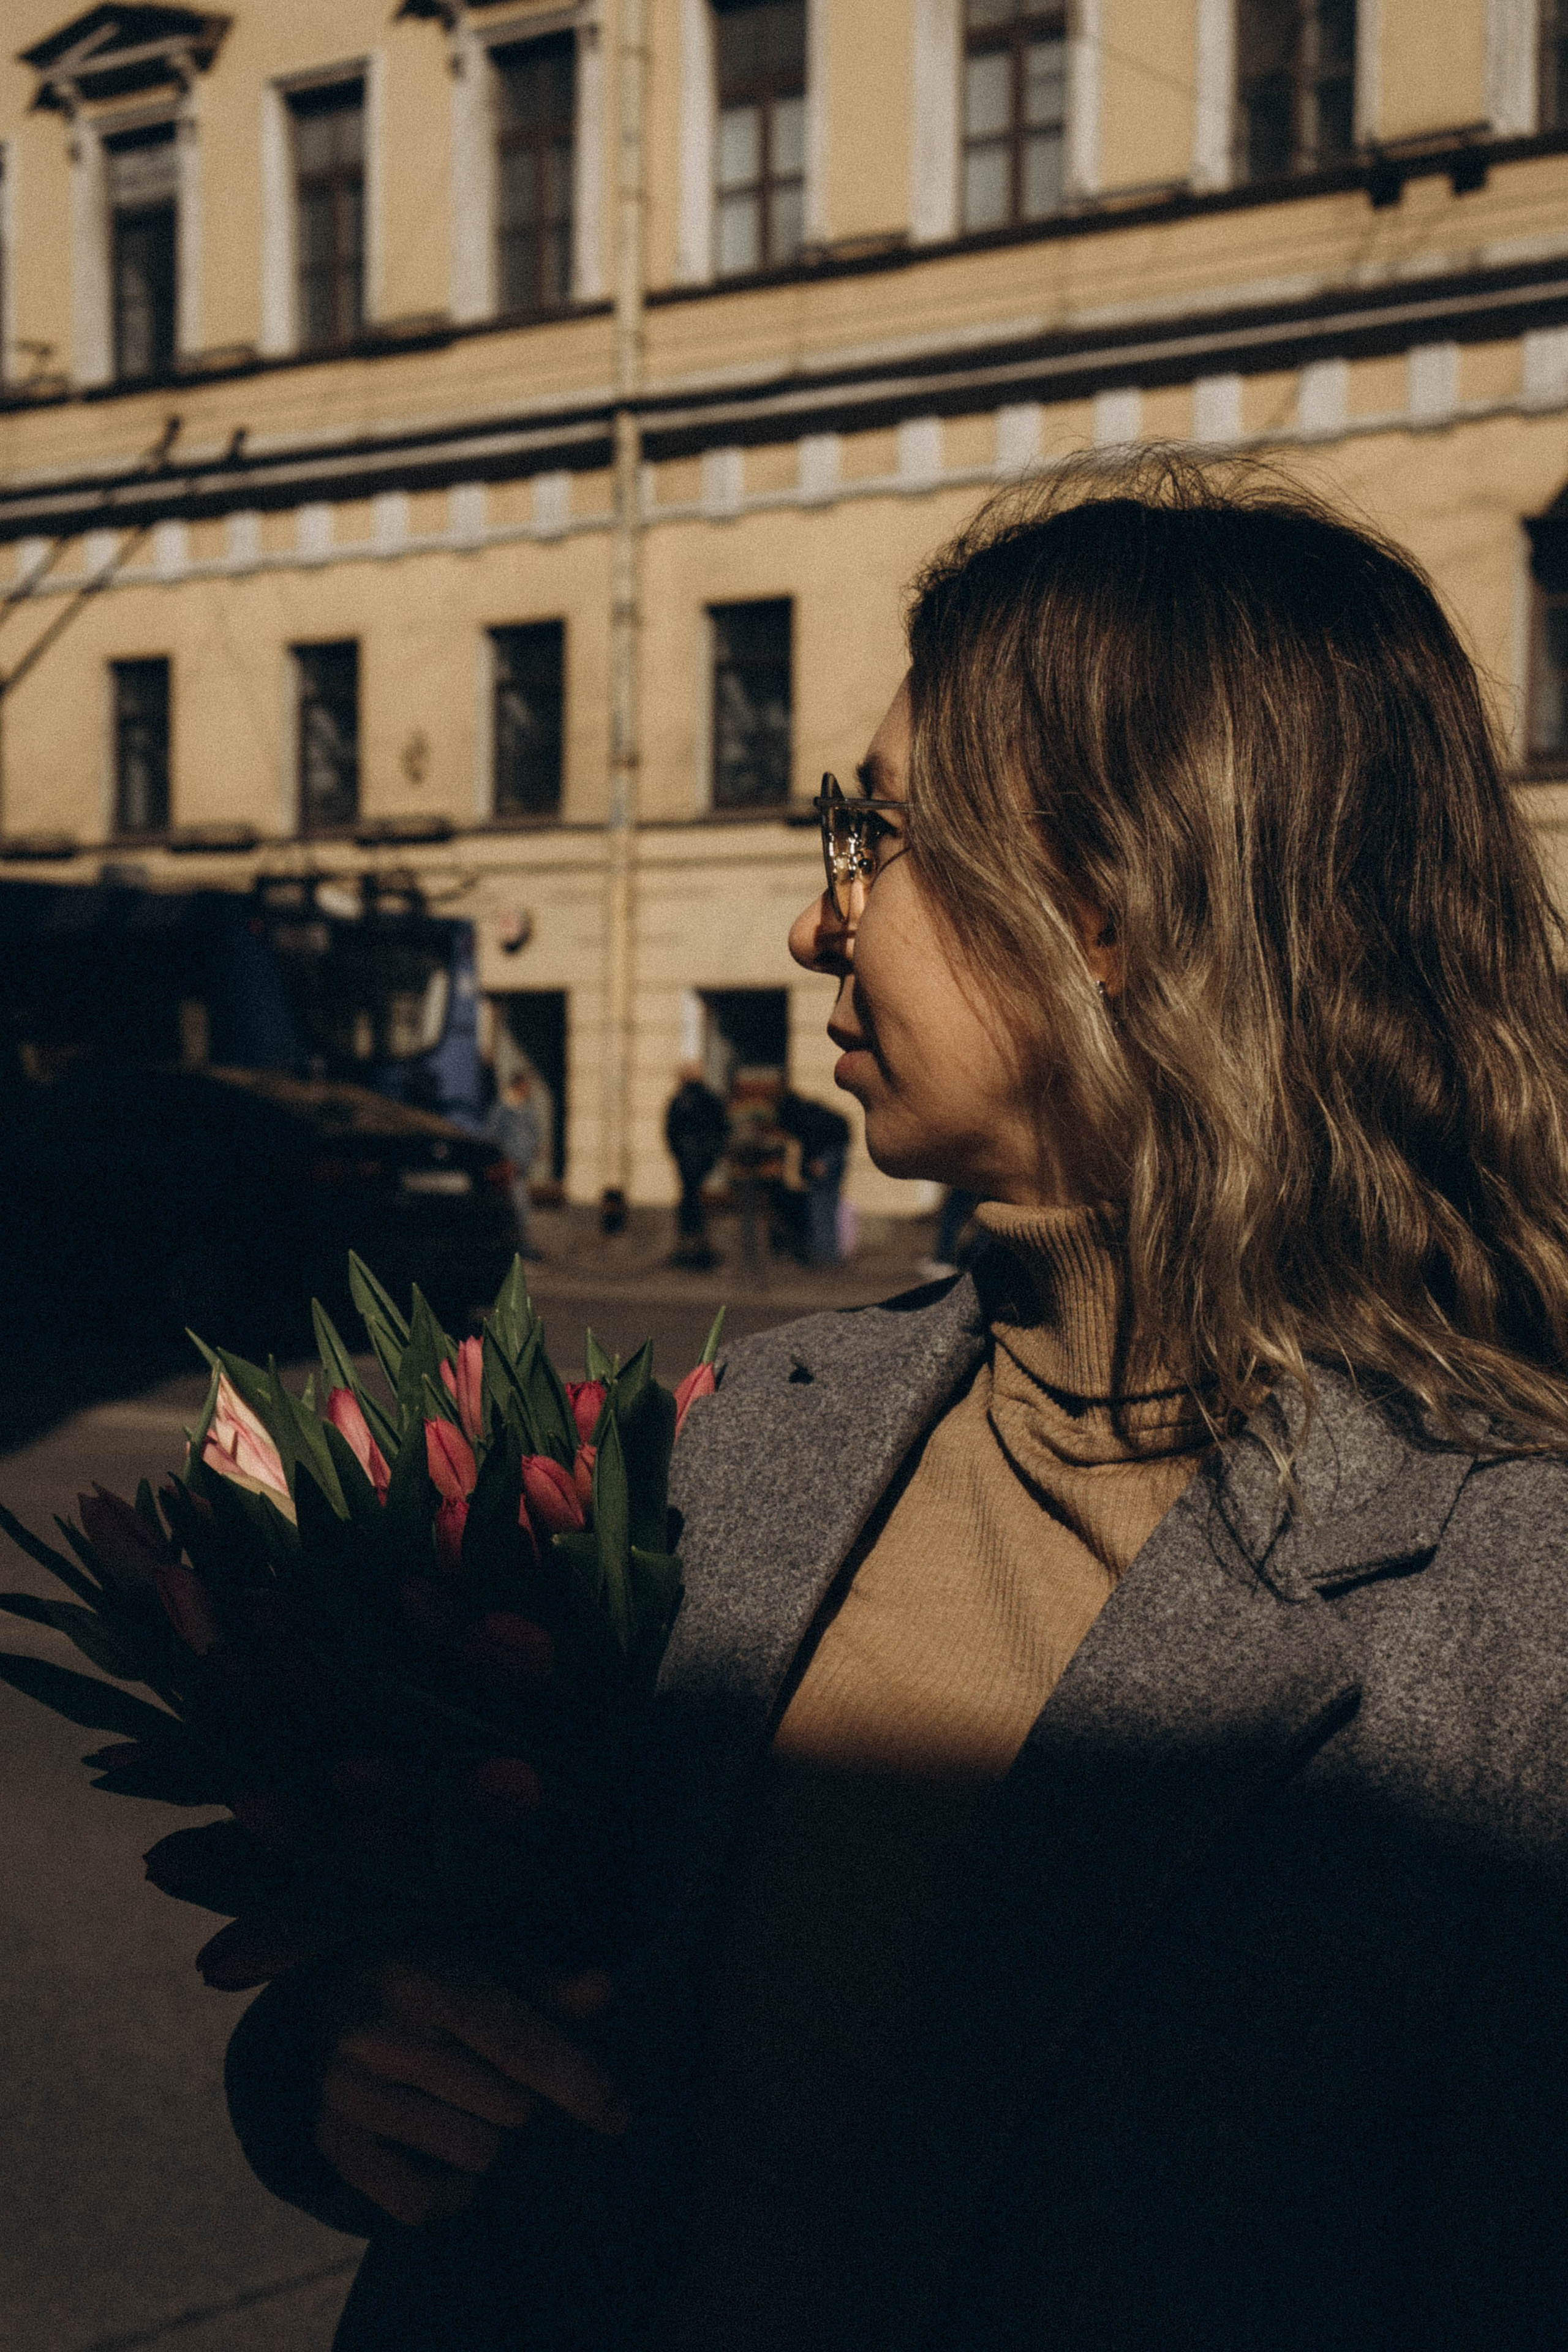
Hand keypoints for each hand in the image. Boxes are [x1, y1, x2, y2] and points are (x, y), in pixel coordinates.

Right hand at [315, 1954, 627, 2227]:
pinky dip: (448, 2187)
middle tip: (499, 2078)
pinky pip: (422, 2205)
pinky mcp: (333, 2146)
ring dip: (489, 2137)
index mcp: (427, 1982)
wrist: (329, 1994)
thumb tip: (604, 1989)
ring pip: (475, 2155)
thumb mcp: (490, 1963)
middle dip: (525, 2100)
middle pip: (510, 2110)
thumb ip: (550, 1986)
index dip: (580, 2084)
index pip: (519, 2047)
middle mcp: (380, 2038)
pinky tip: (439, 2143)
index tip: (619, 2116)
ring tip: (465, 2103)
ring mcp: (350, 2095)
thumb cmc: (433, 1977)